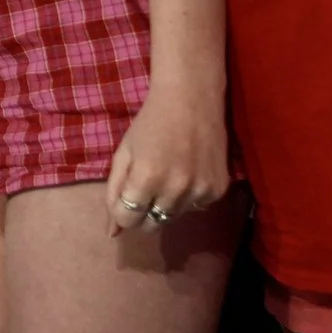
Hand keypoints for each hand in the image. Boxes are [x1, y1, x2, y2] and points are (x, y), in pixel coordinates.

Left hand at [104, 82, 230, 235]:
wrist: (191, 99)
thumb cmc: (149, 124)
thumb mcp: (123, 154)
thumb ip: (113, 192)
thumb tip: (111, 232)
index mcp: (146, 178)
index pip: (128, 219)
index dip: (122, 211)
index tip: (125, 195)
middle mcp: (175, 189)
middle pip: (152, 224)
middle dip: (143, 211)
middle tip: (145, 186)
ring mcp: (201, 191)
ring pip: (174, 217)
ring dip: (166, 204)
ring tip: (168, 173)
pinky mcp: (219, 190)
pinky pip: (196, 207)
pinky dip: (188, 198)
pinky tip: (187, 172)